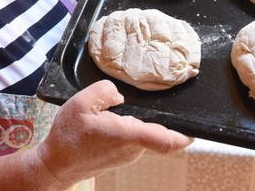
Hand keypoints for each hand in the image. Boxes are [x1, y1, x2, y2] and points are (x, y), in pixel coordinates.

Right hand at [34, 80, 192, 186]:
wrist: (57, 164)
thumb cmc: (69, 136)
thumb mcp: (81, 102)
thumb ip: (105, 91)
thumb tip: (120, 94)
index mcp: (127, 134)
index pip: (166, 139)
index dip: (185, 133)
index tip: (197, 126)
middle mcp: (133, 148)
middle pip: (158, 131)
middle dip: (157, 115)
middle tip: (150, 96)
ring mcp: (130, 155)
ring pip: (146, 134)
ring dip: (139, 121)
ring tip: (117, 108)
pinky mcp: (123, 156)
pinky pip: (135, 139)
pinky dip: (129, 127)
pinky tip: (111, 119)